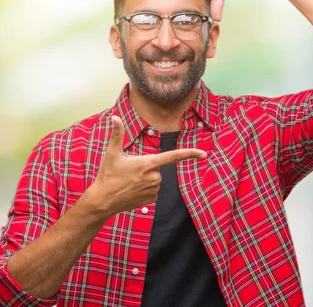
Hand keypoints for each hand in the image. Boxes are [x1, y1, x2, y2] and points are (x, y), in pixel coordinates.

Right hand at [87, 116, 205, 215]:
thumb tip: (114, 117)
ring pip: (156, 179)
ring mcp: (154, 190)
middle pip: (158, 167)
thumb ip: (117, 134)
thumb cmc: (107, 175)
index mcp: (148, 163)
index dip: (190, 154)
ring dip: (145, 179)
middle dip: (147, 167)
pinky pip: (153, 190)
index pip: (174, 156)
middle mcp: (155, 177)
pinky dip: (145, 189)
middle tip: (130, 172)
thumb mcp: (111, 153)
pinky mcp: (152, 200)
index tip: (204, 153)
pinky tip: (132, 190)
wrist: (102, 200)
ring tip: (129, 182)